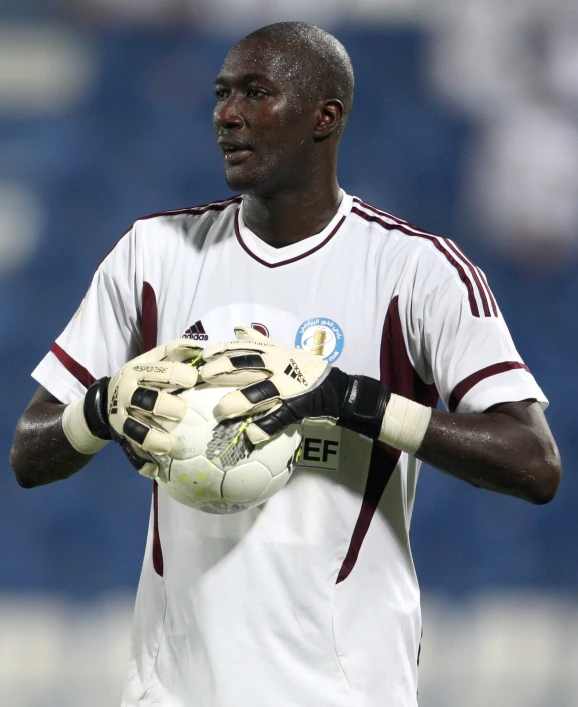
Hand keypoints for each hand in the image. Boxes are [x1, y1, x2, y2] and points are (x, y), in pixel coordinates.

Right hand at [81, 340, 203, 476]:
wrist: (109, 400)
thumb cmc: (144, 377)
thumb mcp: (154, 359)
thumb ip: (175, 351)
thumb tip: (200, 347)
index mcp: (137, 372)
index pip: (156, 371)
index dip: (175, 374)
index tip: (193, 378)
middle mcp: (127, 395)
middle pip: (143, 399)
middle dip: (162, 404)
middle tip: (181, 411)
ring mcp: (122, 419)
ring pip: (133, 430)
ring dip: (150, 437)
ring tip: (168, 444)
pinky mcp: (122, 439)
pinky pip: (130, 454)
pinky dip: (142, 464)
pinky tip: (154, 472)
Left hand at [199, 326, 389, 443]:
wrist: (336, 388)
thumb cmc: (304, 369)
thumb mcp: (282, 350)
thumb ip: (258, 342)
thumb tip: (236, 326)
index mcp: (273, 352)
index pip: (241, 346)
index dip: (220, 349)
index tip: (202, 356)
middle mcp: (278, 365)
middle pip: (245, 363)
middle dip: (221, 369)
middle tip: (202, 377)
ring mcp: (289, 385)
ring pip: (260, 391)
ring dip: (240, 400)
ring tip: (223, 409)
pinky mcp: (298, 405)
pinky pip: (279, 417)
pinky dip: (265, 427)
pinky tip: (252, 435)